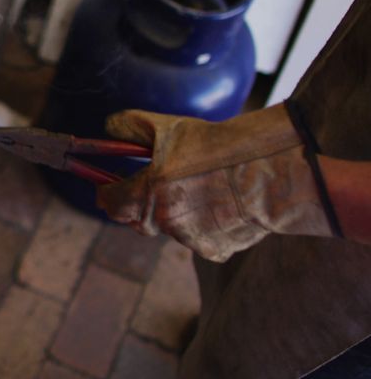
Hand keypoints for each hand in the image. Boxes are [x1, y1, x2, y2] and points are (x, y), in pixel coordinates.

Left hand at [96, 105, 334, 261]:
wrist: (273, 172)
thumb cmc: (220, 146)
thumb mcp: (170, 127)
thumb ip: (131, 127)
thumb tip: (108, 128)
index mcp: (149, 191)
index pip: (109, 203)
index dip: (105, 192)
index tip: (105, 186)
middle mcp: (165, 220)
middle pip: (135, 219)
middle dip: (137, 203)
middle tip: (148, 185)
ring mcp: (189, 239)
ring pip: (168, 227)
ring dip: (173, 212)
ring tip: (200, 187)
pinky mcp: (213, 251)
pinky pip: (196, 239)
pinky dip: (201, 225)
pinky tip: (220, 204)